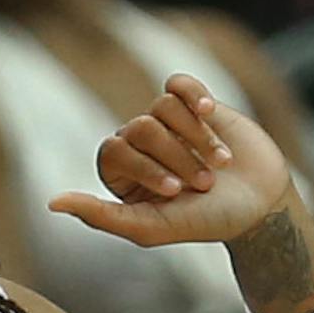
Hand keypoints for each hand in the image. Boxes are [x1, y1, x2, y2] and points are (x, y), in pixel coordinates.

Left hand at [47, 74, 294, 248]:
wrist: (260, 207)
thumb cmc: (203, 222)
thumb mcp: (148, 228)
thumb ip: (100, 216)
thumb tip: (52, 203)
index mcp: (121, 174)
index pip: (113, 150)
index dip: (145, 167)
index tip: (174, 192)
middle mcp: (140, 147)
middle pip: (140, 127)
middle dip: (175, 156)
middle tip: (202, 184)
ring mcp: (168, 124)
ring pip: (163, 106)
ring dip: (195, 138)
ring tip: (219, 165)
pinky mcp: (198, 106)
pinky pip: (179, 84)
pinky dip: (194, 96)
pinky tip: (211, 113)